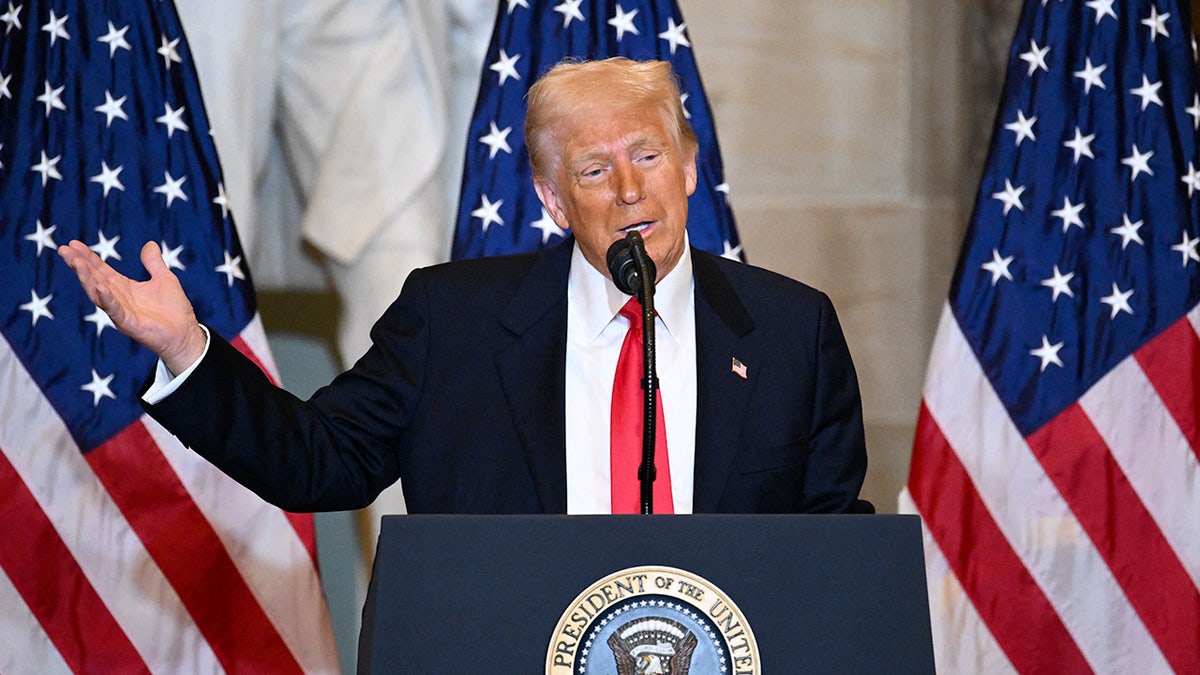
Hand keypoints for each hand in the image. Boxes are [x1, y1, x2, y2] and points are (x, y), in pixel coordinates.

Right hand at [58, 240, 206, 373]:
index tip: (73, 243)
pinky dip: (107, 299)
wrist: (185, 333)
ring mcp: (121, 311)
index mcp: (123, 287)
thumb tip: (150, 244)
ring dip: (86, 278)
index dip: (88, 256)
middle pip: (94, 278)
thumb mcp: (164, 279)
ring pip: (98, 293)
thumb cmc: (174, 309)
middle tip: (64, 249)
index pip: (101, 269)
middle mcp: (118, 298)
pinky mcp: (129, 324)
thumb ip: (154, 263)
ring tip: (76, 263)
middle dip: (79, 264)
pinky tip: (100, 287)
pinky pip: (115, 311)